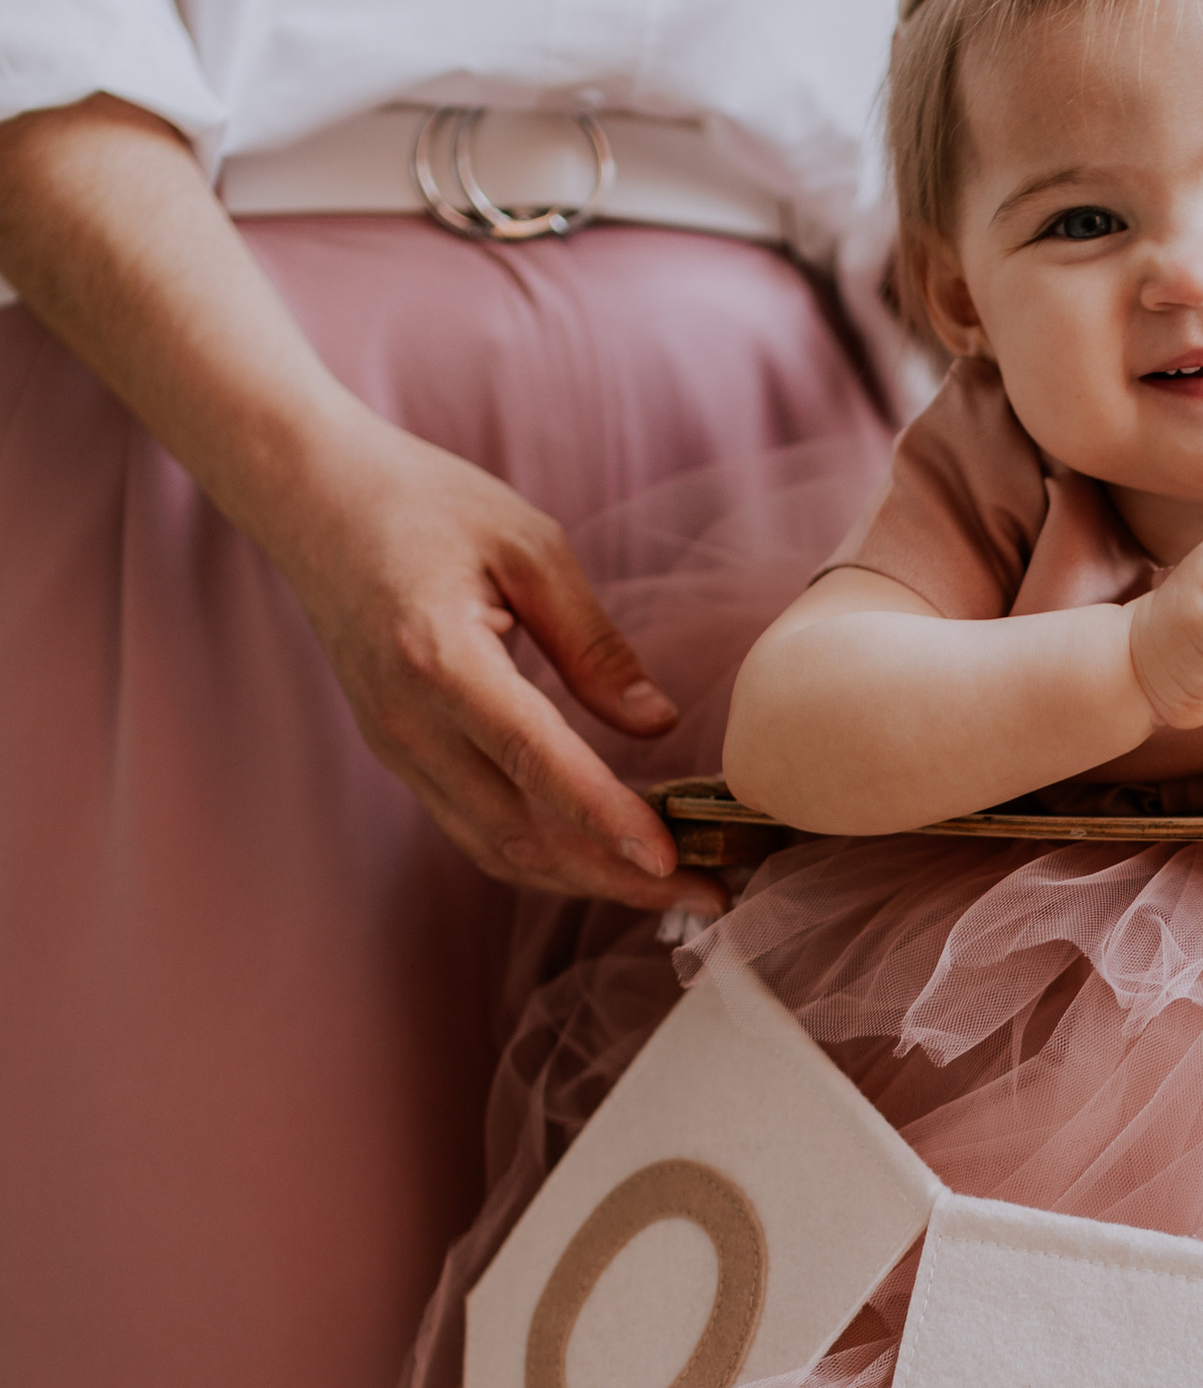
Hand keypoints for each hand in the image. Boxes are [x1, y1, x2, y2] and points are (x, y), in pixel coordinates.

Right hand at [259, 411, 718, 909]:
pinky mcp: (398, 753)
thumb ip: (593, 643)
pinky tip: (605, 855)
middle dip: (616, 878)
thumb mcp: (528, 545)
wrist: (309, 496)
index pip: (535, 762)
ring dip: (585, 879)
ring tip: (671, 887)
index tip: (671, 861)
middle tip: (708, 892)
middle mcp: (407, 720)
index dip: (606, 820)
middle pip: (517, 833)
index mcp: (439, 659)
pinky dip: (545, 853)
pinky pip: (474, 826)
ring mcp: (395, 746)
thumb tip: (657, 723)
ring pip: (494, 847)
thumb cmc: (423, 501)